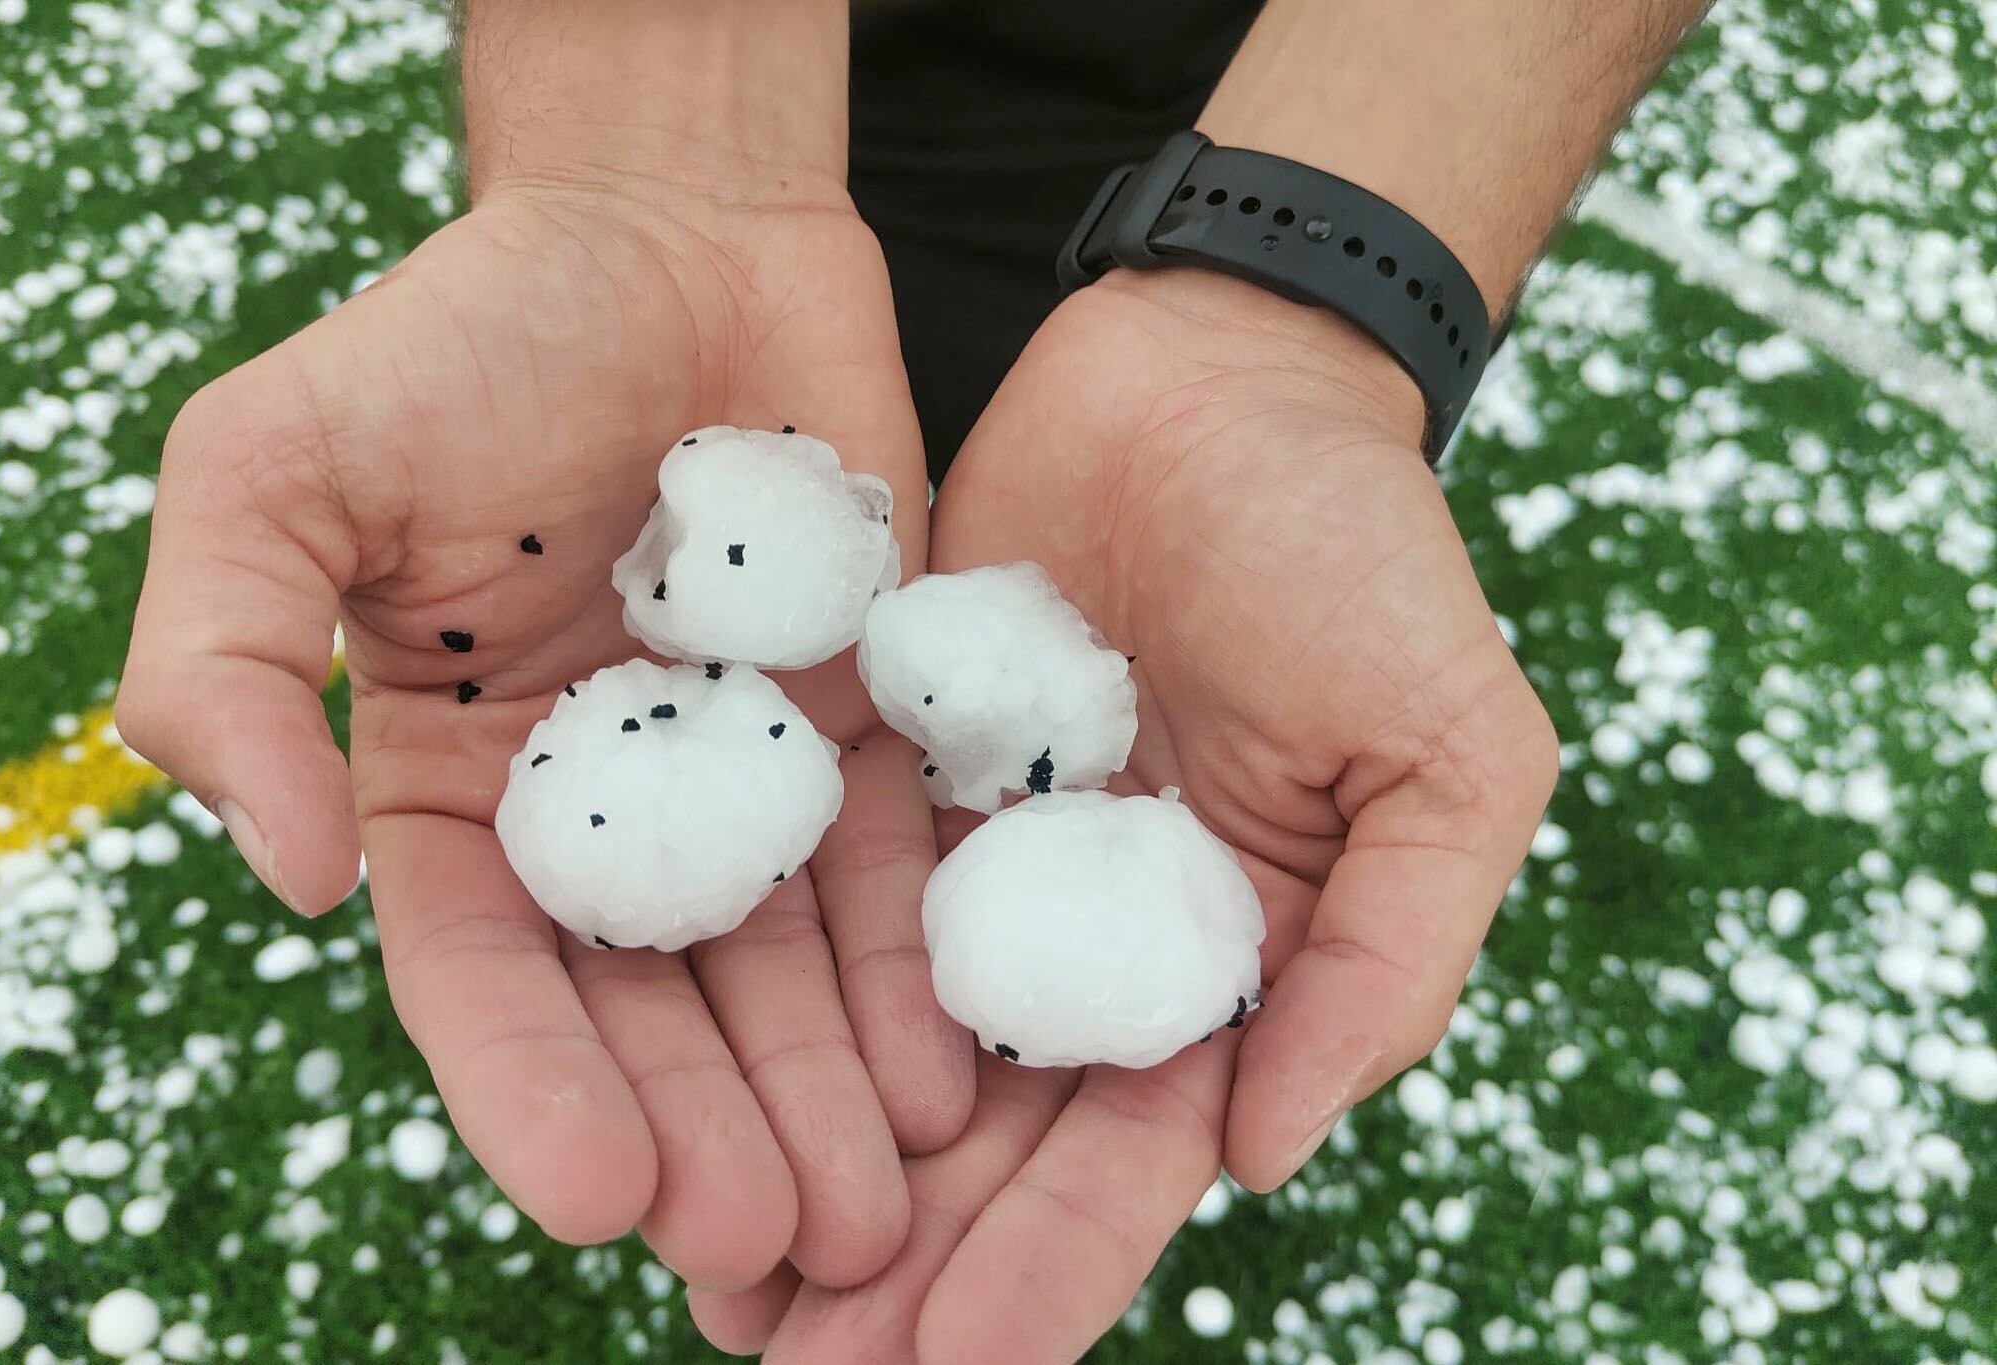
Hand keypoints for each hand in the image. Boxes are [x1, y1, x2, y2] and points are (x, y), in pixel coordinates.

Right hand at [115, 165, 972, 1287]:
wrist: (672, 230)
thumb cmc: (466, 332)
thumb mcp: (275, 466)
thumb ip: (220, 659)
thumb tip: (286, 877)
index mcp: (452, 788)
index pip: (484, 977)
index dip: (534, 1091)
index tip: (603, 1195)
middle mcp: (604, 812)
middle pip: (652, 1007)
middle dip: (708, 1130)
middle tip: (773, 1245)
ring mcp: (747, 778)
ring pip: (784, 971)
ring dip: (824, 1098)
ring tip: (880, 1216)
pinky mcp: (869, 731)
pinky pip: (898, 873)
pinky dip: (920, 978)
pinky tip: (956, 1083)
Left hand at [692, 269, 1557, 1359]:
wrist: (1212, 367)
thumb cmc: (1358, 549)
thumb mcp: (1447, 747)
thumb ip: (1390, 955)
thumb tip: (1264, 1153)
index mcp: (1225, 964)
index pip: (1131, 1154)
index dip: (1053, 1264)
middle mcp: (1088, 939)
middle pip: (988, 1140)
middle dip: (906, 1265)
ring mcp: (980, 862)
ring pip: (883, 1053)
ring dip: (812, 1170)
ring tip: (719, 1291)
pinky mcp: (886, 773)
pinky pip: (813, 905)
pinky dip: (760, 1008)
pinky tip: (683, 1090)